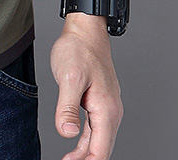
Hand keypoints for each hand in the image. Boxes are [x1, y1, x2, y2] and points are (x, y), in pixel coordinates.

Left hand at [51, 15, 123, 159]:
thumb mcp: (68, 77)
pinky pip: (94, 129)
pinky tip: (74, 145)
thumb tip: (67, 133)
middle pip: (101, 149)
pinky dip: (85, 141)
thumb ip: (68, 107)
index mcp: (106, 109)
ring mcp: (106, 106)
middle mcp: (110, 111)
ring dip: (84, 154)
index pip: (99, 151)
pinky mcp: (99, 101)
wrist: (85, 30)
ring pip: (98, 140)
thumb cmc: (78, 49)